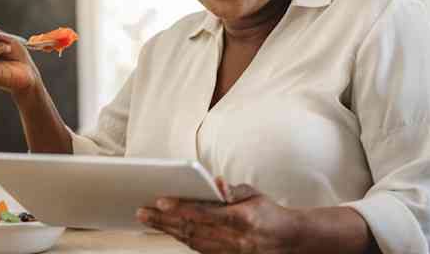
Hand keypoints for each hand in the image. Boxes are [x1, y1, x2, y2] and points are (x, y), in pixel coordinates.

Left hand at [137, 178, 302, 253]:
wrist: (287, 241)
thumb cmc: (269, 214)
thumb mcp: (255, 194)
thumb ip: (233, 189)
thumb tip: (215, 182)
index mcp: (240, 219)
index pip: (204, 214)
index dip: (181, 208)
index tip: (161, 202)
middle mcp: (232, 238)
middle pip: (191, 229)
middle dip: (163, 221)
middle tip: (142, 212)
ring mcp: (227, 250)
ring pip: (190, 240)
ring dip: (166, 230)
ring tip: (147, 220)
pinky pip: (197, 248)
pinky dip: (180, 239)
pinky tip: (167, 231)